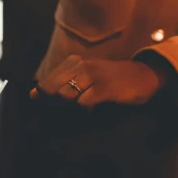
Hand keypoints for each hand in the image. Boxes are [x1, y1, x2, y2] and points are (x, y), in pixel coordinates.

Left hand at [30, 55, 162, 107]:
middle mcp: (82, 65)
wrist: (143, 75)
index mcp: (74, 61)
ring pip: (66, 95)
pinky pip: (83, 102)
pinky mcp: (104, 88)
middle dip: (51, 104)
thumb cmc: (113, 78)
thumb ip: (64, 83)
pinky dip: (82, 110)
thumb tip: (34, 94)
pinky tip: (88, 112)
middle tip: (57, 116)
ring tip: (72, 115)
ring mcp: (93, 75)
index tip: (41, 107)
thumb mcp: (88, 76)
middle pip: (53, 89)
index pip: (48, 80)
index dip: (42, 96)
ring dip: (67, 108)